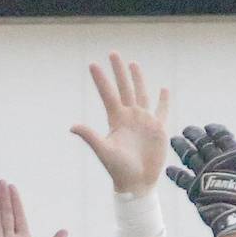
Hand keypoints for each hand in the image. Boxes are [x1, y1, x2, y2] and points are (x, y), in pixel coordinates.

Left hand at [70, 52, 169, 195]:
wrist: (137, 183)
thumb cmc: (119, 169)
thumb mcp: (104, 151)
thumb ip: (90, 136)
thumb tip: (72, 126)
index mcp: (116, 120)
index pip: (108, 94)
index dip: (101, 80)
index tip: (92, 64)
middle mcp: (129, 117)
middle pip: (124, 88)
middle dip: (118, 71)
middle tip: (113, 53)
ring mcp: (144, 121)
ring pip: (141, 94)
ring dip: (137, 79)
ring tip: (132, 63)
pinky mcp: (158, 128)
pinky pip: (161, 110)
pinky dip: (163, 100)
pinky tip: (163, 89)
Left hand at [166, 123, 235, 236]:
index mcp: (234, 156)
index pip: (222, 136)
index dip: (214, 130)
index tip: (208, 127)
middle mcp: (216, 161)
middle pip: (202, 142)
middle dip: (194, 134)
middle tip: (187, 130)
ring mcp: (203, 174)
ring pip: (189, 155)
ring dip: (181, 147)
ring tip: (174, 140)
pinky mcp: (194, 188)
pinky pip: (181, 178)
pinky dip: (174, 173)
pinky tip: (169, 169)